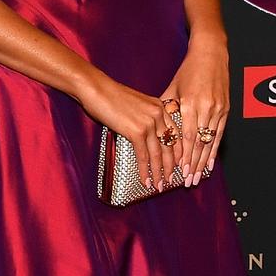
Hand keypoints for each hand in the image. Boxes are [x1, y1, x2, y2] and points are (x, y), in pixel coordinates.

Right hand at [79, 76, 182, 190]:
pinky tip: (145, 180)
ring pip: (158, 154)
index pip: (176, 132)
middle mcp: (158, 114)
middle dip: (171, 166)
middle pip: (170, 146)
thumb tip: (147, 136)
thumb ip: (146, 117)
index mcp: (160, 107)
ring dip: (159, 173)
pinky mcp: (136, 131)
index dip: (178, 151)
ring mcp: (149, 123)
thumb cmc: (112, 96)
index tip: (179, 164)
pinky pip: (143, 156)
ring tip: (159, 186)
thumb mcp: (137, 103)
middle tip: (171, 180)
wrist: (97, 89)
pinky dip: (145, 171)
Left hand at [161, 33, 229, 186]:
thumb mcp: (174, 88)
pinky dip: (214, 150)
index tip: (178, 171)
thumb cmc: (189, 70)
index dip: (183, 156)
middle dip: (193, 164)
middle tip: (188, 182)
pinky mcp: (226, 109)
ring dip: (203, 161)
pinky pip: (219, 134)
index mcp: (190, 103)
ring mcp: (218, 109)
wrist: (211, 54)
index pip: (186, 136)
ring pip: (210, 141)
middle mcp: (206, 108)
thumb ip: (167, 109)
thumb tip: (158, 128)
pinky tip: (210, 163)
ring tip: (197, 177)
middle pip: (199, 143)